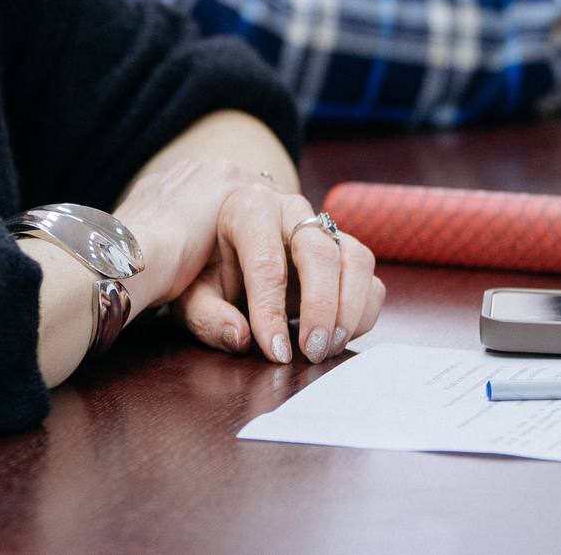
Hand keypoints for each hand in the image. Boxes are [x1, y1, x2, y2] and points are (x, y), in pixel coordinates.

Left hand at [116, 159, 383, 364]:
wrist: (228, 238)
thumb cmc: (208, 267)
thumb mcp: (191, 290)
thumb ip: (206, 315)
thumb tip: (240, 337)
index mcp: (247, 209)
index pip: (266, 262)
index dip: (271, 311)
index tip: (275, 352)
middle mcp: (292, 209)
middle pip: (320, 253)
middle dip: (320, 307)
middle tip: (312, 351)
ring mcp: (325, 227)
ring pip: (356, 259)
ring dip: (349, 309)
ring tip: (329, 347)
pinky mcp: (346, 248)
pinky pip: (369, 277)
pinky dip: (363, 310)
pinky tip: (339, 335)